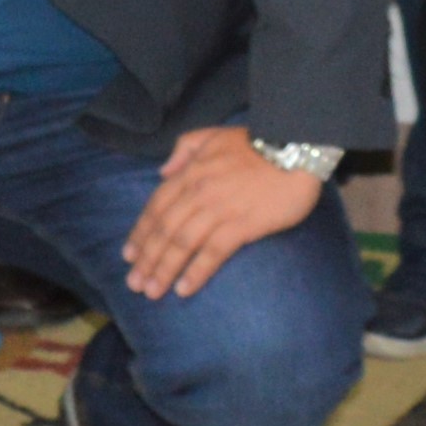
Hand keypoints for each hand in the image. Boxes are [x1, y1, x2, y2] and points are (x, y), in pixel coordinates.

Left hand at [121, 127, 328, 302]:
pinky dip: (196, 272)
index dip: (140, 233)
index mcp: (191, 172)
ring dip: (163, 270)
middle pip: (164, 230)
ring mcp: (220, 209)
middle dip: (146, 259)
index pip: (156, 206)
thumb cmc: (257, 142)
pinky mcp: (243, 225)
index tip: (129, 255)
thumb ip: (184, 149)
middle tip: (134, 283)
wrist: (297, 147)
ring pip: (182, 244)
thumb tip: (163, 171)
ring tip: (152, 291)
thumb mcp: (213, 134)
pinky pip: (212, 253)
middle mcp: (199, 192)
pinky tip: (184, 289)